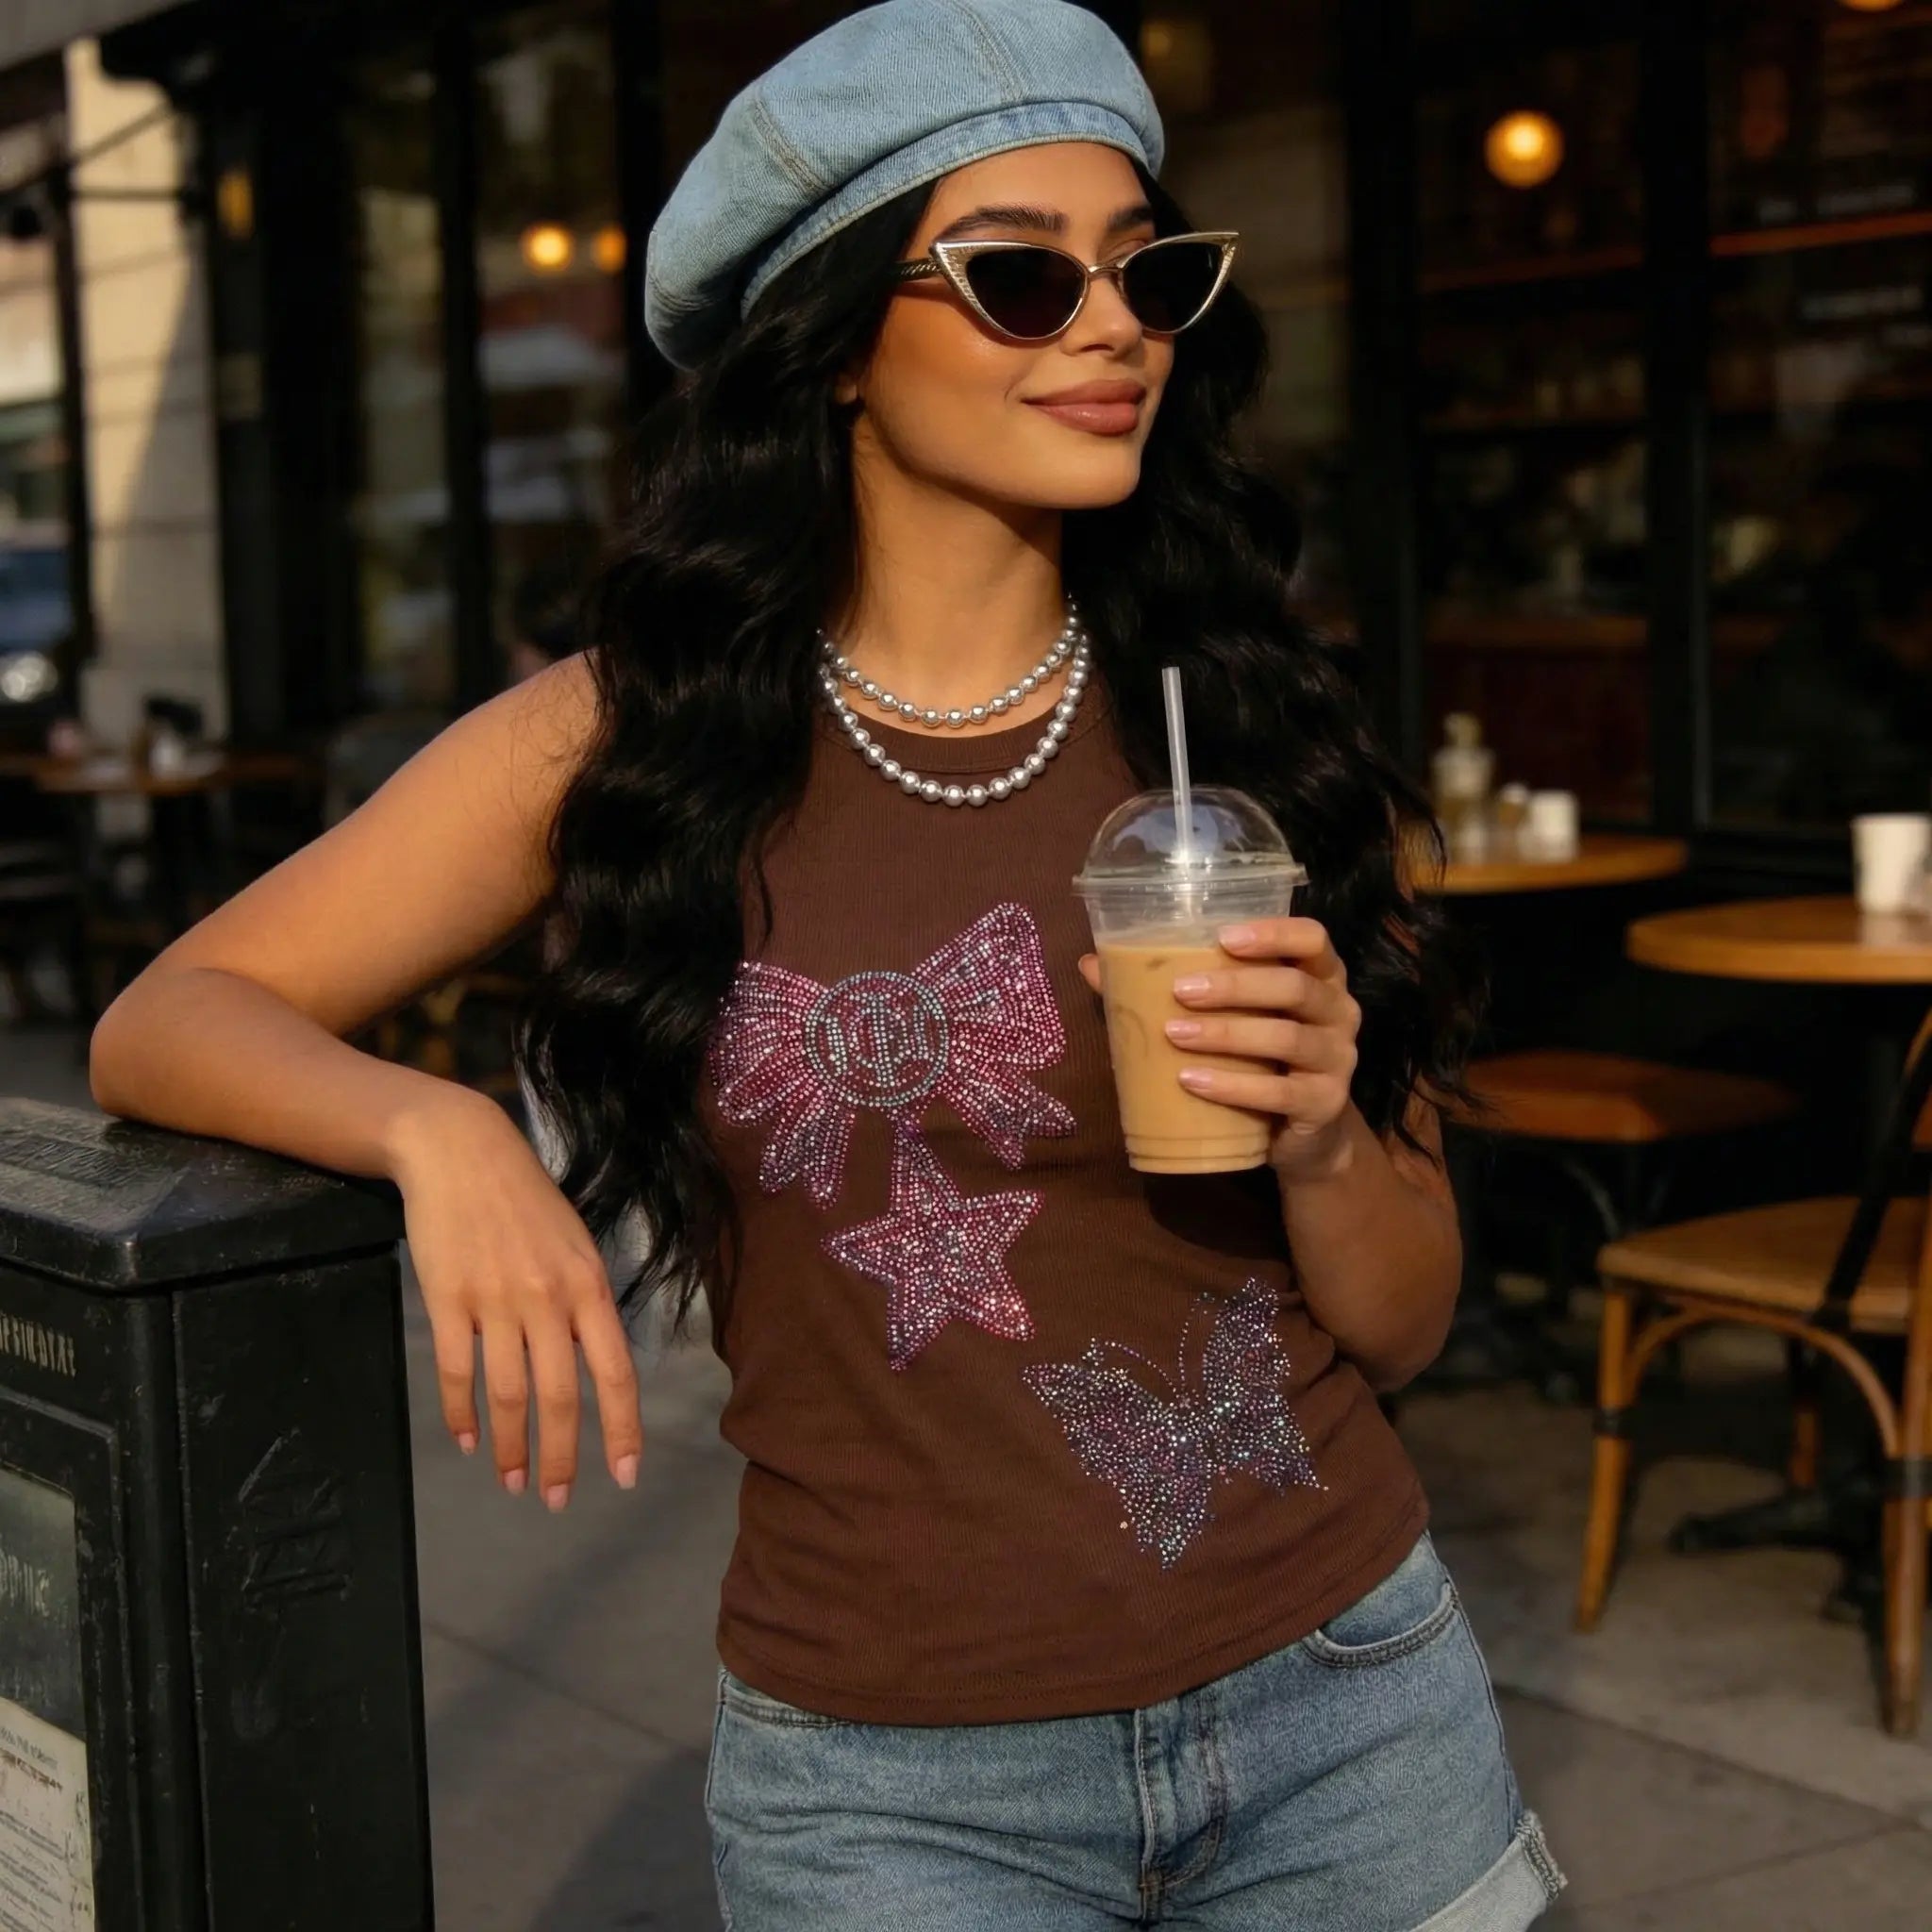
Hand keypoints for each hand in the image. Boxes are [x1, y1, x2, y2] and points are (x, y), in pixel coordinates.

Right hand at [388, 1093, 642, 1508]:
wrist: (460, 1150)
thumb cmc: (524, 1198)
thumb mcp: (574, 1243)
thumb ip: (584, 1302)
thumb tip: (592, 1361)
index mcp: (588, 1284)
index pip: (615, 1372)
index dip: (622, 1428)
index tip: (624, 1475)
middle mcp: (548, 1298)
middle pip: (560, 1397)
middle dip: (561, 1458)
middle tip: (555, 1500)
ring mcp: (496, 1300)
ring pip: (509, 1394)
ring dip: (512, 1447)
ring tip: (512, 1482)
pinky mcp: (449, 1299)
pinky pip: (458, 1372)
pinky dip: (462, 1414)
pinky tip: (467, 1440)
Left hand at [1077, 916, 1361, 1181]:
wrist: (1301, 1137)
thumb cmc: (1260, 1059)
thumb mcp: (1228, 1018)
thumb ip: (1172, 987)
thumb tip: (1092, 963)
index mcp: (1319, 976)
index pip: (1312, 938)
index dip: (1274, 933)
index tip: (1222, 935)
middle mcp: (1339, 1011)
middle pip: (1294, 987)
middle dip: (1234, 986)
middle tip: (1180, 991)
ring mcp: (1339, 1059)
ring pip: (1287, 1038)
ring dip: (1226, 1035)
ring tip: (1174, 1035)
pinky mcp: (1326, 1104)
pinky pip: (1280, 1093)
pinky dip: (1232, 1086)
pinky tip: (1192, 1081)